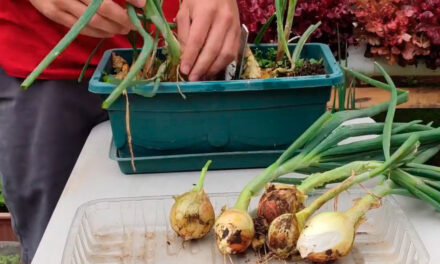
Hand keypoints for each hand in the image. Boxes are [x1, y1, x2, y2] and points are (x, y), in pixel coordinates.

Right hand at [29, 0, 145, 37]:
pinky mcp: (53, 14)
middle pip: (103, 8)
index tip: (142, 4)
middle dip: (123, 18)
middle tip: (135, 22)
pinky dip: (98, 33)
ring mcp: (60, 2)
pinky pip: (80, 28)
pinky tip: (109, 32)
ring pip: (93, 21)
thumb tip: (137, 0)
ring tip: (125, 28)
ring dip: (113, 28)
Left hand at [177, 0, 240, 80]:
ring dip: (213, 69)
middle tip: (192, 79)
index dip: (191, 57)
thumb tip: (185, 57)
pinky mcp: (239, 34)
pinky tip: (212, 70)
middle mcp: (223, 20)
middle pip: (213, 49)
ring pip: (225, 54)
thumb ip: (184, 33)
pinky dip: (222, 65)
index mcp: (207, 12)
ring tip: (202, 77)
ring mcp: (234, 27)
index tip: (184, 70)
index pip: (197, 40)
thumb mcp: (185, 11)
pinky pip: (233, 53)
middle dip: (201, 67)